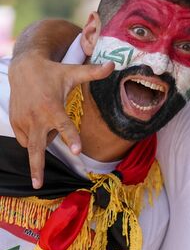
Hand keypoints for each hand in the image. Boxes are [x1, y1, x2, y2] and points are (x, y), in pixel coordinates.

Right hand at [8, 53, 113, 187]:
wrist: (24, 67)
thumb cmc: (53, 72)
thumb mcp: (73, 72)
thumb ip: (94, 72)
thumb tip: (114, 64)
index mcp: (52, 107)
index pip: (64, 126)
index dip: (71, 138)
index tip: (77, 151)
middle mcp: (36, 117)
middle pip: (37, 147)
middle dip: (37, 167)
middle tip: (38, 185)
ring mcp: (23, 122)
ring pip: (37, 143)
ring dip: (45, 139)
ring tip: (48, 113)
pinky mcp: (15, 124)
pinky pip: (28, 139)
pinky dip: (35, 136)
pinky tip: (38, 119)